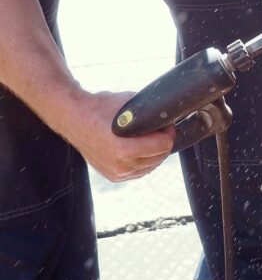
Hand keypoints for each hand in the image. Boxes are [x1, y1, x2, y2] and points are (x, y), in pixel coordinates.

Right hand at [60, 90, 174, 182]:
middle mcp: (121, 165)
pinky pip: (139, 172)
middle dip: (164, 142)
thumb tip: (167, 115)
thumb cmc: (101, 108)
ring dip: (155, 153)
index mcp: (125, 150)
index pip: (163, 146)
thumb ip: (150, 112)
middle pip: (159, 157)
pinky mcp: (113, 176)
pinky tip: (142, 150)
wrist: (75, 118)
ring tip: (151, 138)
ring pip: (151, 167)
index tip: (166, 124)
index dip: (169, 132)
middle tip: (161, 130)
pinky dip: (145, 162)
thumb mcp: (130, 104)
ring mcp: (116, 173)